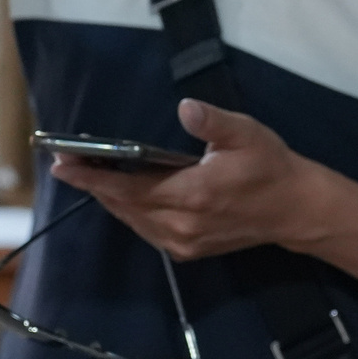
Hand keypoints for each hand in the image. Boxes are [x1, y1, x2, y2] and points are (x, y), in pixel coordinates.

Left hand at [46, 99, 326, 260]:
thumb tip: (186, 107)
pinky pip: (146, 230)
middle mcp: (180, 225)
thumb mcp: (245, 134)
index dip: (92, 178)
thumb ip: (212, 121)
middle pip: (122, 206)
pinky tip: (123, 193)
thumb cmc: (269, 166)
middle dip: (94, 184)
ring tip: (90, 173)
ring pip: (132, 220)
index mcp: (191, 196)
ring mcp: (182, 243)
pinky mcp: (187, 251)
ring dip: (110, 198)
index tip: (62, 165)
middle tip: (69, 161)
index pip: (127, 189)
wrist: (295, 210)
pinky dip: (130, 211)